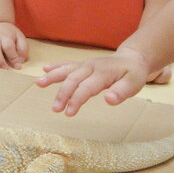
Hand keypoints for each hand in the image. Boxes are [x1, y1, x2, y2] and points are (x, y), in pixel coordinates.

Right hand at [34, 47, 152, 115]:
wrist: (132, 58)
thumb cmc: (133, 73)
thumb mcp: (134, 84)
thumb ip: (122, 92)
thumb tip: (109, 100)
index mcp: (102, 73)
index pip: (86, 88)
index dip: (76, 100)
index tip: (68, 113)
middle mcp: (91, 67)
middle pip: (72, 80)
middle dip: (62, 94)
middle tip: (55, 109)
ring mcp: (85, 65)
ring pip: (66, 70)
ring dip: (52, 77)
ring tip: (38, 84)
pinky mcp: (83, 65)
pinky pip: (67, 64)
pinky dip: (56, 67)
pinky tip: (45, 69)